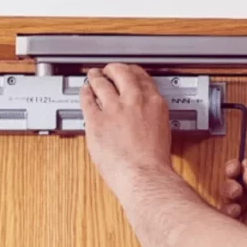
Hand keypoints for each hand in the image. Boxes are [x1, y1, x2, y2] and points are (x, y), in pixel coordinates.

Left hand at [80, 64, 174, 198]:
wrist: (144, 176)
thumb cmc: (154, 164)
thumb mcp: (162, 133)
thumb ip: (150, 119)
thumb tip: (142, 119)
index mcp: (154, 104)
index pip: (142, 78)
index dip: (132, 72)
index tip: (129, 73)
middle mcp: (134, 101)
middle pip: (121, 73)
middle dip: (113, 69)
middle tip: (109, 71)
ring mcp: (113, 109)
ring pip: (101, 82)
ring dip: (95, 77)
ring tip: (93, 76)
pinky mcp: (96, 120)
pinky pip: (86, 100)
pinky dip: (84, 94)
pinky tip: (84, 93)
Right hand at [220, 160, 246, 246]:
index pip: (245, 179)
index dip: (237, 170)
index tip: (236, 165)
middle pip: (232, 191)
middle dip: (230, 184)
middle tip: (236, 187)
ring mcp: (244, 225)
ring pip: (225, 206)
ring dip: (227, 199)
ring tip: (236, 201)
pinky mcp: (239, 240)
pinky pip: (225, 225)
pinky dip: (225, 215)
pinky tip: (234, 213)